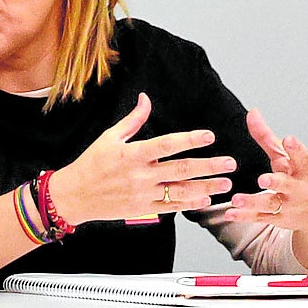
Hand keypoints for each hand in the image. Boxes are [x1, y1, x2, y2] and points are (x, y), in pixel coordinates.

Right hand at [49, 92, 235, 225]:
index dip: (189, 139)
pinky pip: (172, 206)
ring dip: (206, 187)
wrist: (77, 194)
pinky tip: (205, 200)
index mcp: (133, 153)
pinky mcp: (145, 209)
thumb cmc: (92, 162)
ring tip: (226, 183)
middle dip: (209, 166)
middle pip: (182, 169)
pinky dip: (190, 204)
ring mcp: (144, 194)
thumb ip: (133, 120)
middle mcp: (141, 174)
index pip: (167, 144)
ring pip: (182, 191)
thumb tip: (145, 99)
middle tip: (230, 163)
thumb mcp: (110, 136)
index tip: (208, 136)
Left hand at [222, 109, 307, 270]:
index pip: (302, 158)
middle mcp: (297, 189)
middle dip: (276, 182)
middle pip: (287, 185)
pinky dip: (244, 216)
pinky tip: (230, 213)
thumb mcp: (286, 157)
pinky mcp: (278, 219)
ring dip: (253, 202)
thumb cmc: (299, 177)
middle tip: (263, 179)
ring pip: (270, 204)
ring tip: (237, 199)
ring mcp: (288, 206)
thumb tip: (252, 112)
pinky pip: (260, 218)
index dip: (296, 149)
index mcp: (302, 170)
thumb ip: (266, 136)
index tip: (289, 140)